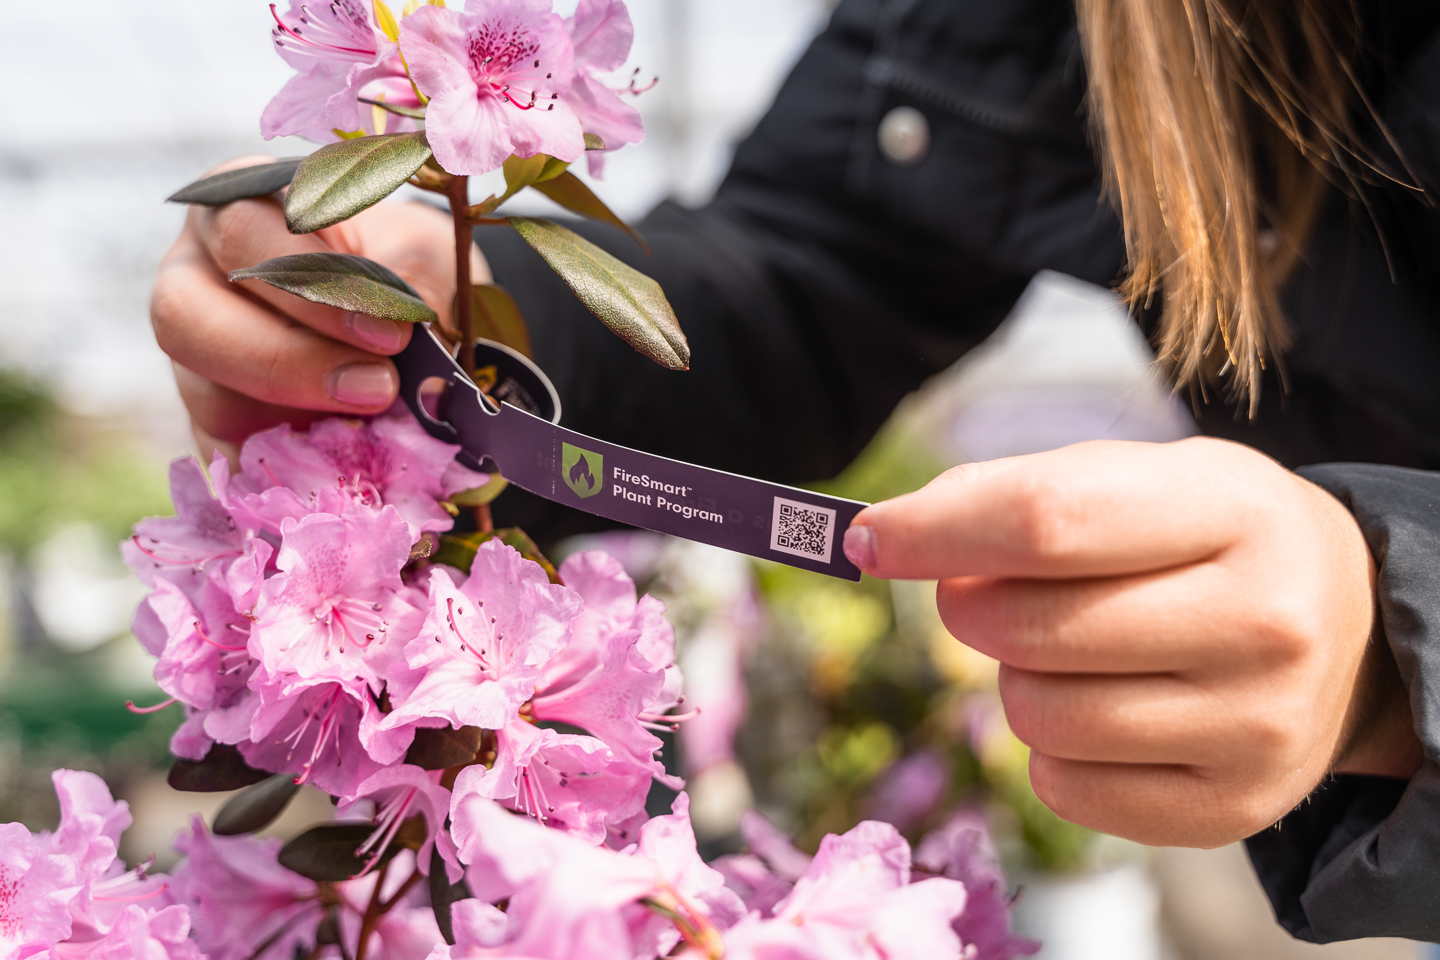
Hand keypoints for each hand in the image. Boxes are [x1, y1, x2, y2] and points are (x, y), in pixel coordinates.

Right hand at [151, 155, 487, 461]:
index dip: (312, 285)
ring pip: (205, 394)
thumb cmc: (405, 266)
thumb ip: (412, 284)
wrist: (412, 318)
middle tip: (377, 385)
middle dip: (285, 359)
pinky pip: (230, 459)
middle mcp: (194, 279)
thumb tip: (413, 339)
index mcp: (236, 206)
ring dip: (294, 419)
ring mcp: (197, 361)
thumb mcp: (422, 256)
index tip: (390, 328)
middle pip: (186, 317)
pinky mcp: (216, 430)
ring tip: (375, 424)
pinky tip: (345, 473)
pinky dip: (287, 473)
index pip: (243, 231)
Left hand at [843, 437, 1421, 846]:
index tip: (867, 538)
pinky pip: (1066, 789)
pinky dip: (1051, 750)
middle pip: (1028, 628)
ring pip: (1037, 716)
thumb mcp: (1143, 477)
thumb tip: (887, 537)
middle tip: (989, 591)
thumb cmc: (1211, 537)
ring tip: (1067, 649)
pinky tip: (1102, 709)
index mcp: (1234, 511)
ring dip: (1015, 678)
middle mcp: (1262, 623)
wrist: (1345, 631)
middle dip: (969, 606)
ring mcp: (1255, 728)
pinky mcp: (1231, 808)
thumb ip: (1018, 493)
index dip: (934, 533)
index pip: (1045, 521)